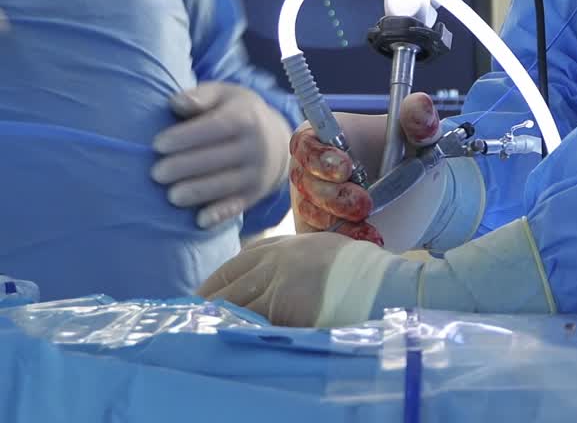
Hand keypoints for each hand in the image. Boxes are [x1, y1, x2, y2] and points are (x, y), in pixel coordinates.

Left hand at [152, 82, 292, 229]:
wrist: (277, 141)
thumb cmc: (238, 114)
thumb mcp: (225, 96)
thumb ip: (200, 96)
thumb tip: (175, 103)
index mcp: (246, 117)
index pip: (213, 127)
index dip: (184, 137)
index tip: (157, 144)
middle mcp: (255, 145)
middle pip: (214, 159)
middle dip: (182, 167)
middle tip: (155, 173)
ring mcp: (257, 171)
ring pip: (223, 185)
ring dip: (194, 192)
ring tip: (171, 195)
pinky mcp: (255, 194)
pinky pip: (236, 206)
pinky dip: (218, 215)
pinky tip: (199, 220)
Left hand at [198, 232, 379, 325]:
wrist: (378, 283)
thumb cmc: (359, 271)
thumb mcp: (323, 253)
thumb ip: (296, 261)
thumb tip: (274, 281)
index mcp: (289, 244)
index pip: (242, 259)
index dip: (219, 277)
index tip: (204, 293)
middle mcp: (277, 259)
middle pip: (230, 281)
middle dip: (208, 300)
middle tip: (191, 317)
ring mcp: (277, 282)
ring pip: (234, 303)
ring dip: (216, 318)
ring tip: (199, 333)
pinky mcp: (281, 307)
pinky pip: (249, 322)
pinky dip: (234, 331)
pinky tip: (224, 339)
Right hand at [289, 92, 440, 240]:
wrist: (417, 195)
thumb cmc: (411, 155)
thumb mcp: (420, 136)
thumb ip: (420, 119)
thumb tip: (418, 103)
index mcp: (329, 136)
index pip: (305, 141)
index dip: (318, 155)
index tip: (346, 168)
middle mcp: (313, 168)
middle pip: (305, 181)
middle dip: (333, 196)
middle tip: (365, 205)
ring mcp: (313, 201)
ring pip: (310, 212)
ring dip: (338, 222)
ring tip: (370, 229)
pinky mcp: (319, 229)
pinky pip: (318, 239)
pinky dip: (341, 241)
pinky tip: (368, 240)